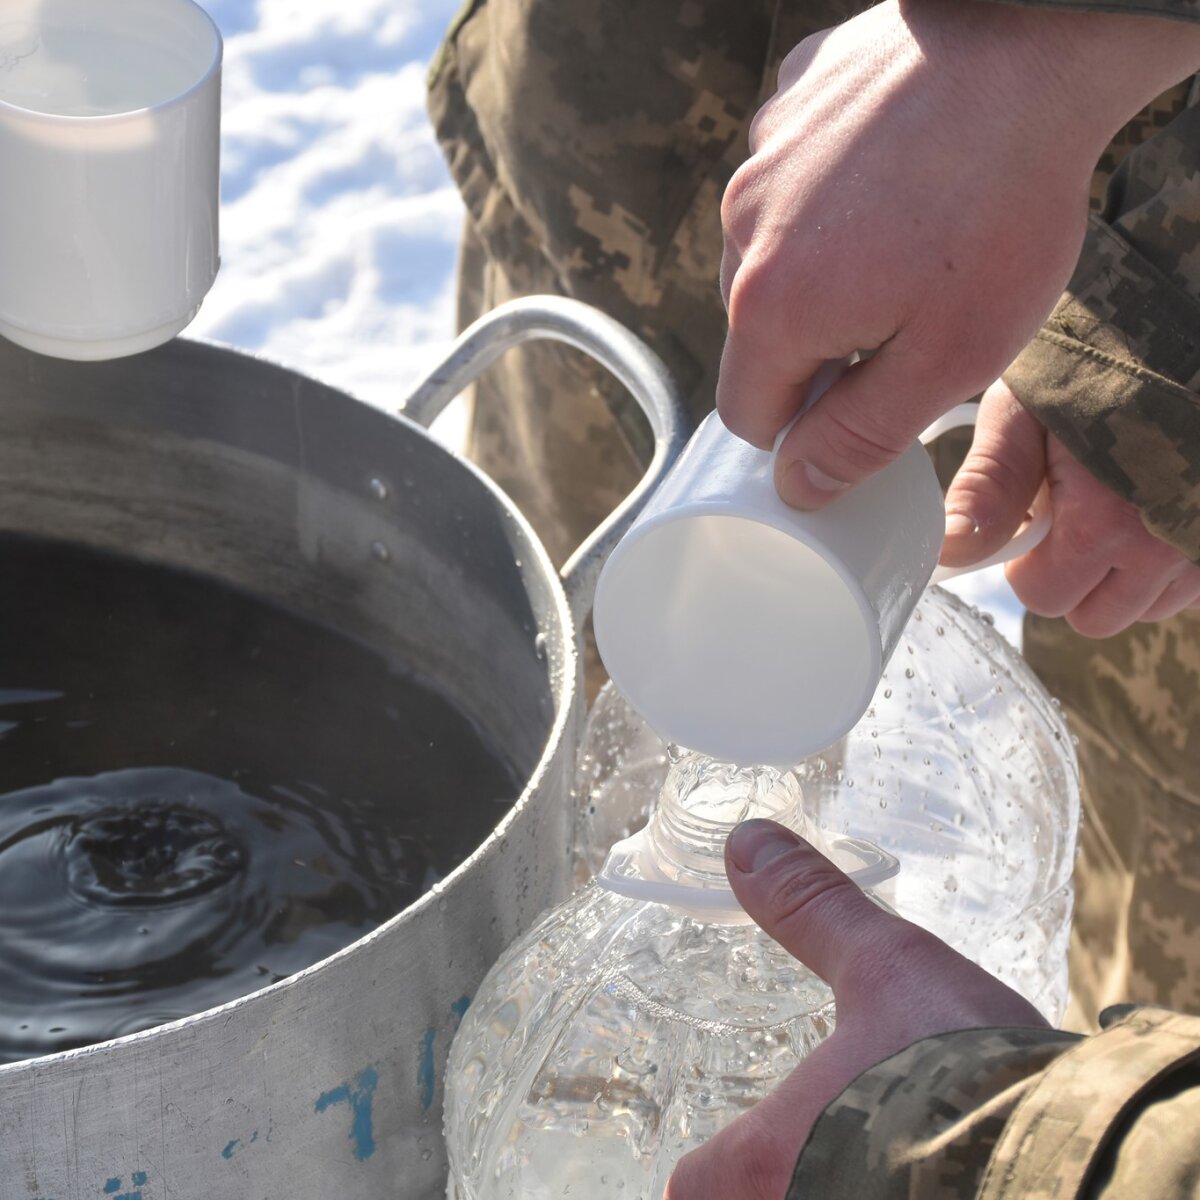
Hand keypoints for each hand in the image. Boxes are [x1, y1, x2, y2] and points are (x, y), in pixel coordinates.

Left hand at [665, 820, 1043, 1199]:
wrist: (1083, 1169)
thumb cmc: (968, 1072)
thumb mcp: (888, 970)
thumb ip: (812, 911)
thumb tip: (748, 846)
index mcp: (768, 1162)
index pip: (686, 1188)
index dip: (707, 1168)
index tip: (732, 1148)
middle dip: (777, 1186)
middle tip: (813, 1151)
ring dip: (837, 1190)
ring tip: (874, 1167)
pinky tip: (945, 1187)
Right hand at [717, 0, 1199, 509]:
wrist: (1036, 44)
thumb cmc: (1002, 208)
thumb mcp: (946, 358)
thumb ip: (859, 437)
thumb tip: (797, 485)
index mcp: (770, 307)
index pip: (748, 416)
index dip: (805, 429)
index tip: (862, 406)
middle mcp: (741, 230)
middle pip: (758, 334)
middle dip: (817, 344)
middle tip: (901, 318)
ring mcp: (760, 156)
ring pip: (770, 253)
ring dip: (820, 265)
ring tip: (904, 235)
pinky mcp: (790, 100)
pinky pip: (790, 177)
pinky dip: (828, 191)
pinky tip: (893, 172)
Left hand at [942, 380, 1199, 635]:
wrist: (1184, 315)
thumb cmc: (1101, 355)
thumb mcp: (1026, 412)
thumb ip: (988, 489)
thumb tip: (949, 551)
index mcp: (1104, 526)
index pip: (1044, 598)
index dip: (1027, 560)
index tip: (1034, 515)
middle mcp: (1167, 549)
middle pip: (1097, 616)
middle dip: (1075, 574)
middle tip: (1076, 511)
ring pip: (1149, 605)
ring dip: (1127, 570)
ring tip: (1122, 498)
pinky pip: (1194, 583)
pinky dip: (1173, 556)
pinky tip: (1159, 502)